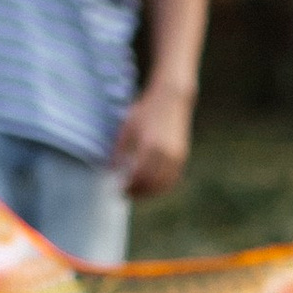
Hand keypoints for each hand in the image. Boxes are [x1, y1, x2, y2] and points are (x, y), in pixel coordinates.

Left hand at [111, 78, 194, 197]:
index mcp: (149, 146)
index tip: (119, 189)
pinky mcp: (182, 155)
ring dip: (150, 192)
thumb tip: (110, 171)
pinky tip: (151, 186)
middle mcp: (165, 153)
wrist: (172, 98)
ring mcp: (176, 155)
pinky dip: (162, 186)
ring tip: (137, 192)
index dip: (128, 186)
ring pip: (163, 184)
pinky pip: (172, 178)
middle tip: (126, 194)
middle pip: (151, 183)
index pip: (138, 176)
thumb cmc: (146, 111)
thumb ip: (119, 150)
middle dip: (138, 192)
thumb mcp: (127, 127)